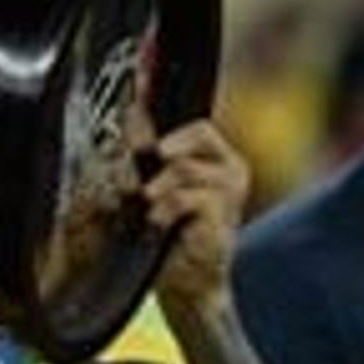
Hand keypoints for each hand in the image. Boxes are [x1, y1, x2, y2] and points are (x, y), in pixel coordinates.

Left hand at [140, 119, 250, 312]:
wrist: (188, 286)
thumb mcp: (155, 187)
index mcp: (218, 158)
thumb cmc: (169, 237)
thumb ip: (149, 153)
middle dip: (159, 151)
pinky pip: (182, 196)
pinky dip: (162, 211)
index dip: (169, 105)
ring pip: (181, 167)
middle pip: (194, 135)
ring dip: (155, 190)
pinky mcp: (223, 212)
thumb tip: (131, 112)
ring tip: (149, 212)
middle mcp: (232, 168)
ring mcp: (231, 190)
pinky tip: (158, 227)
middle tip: (139, 176)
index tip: (144, 77)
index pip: (197, 122)